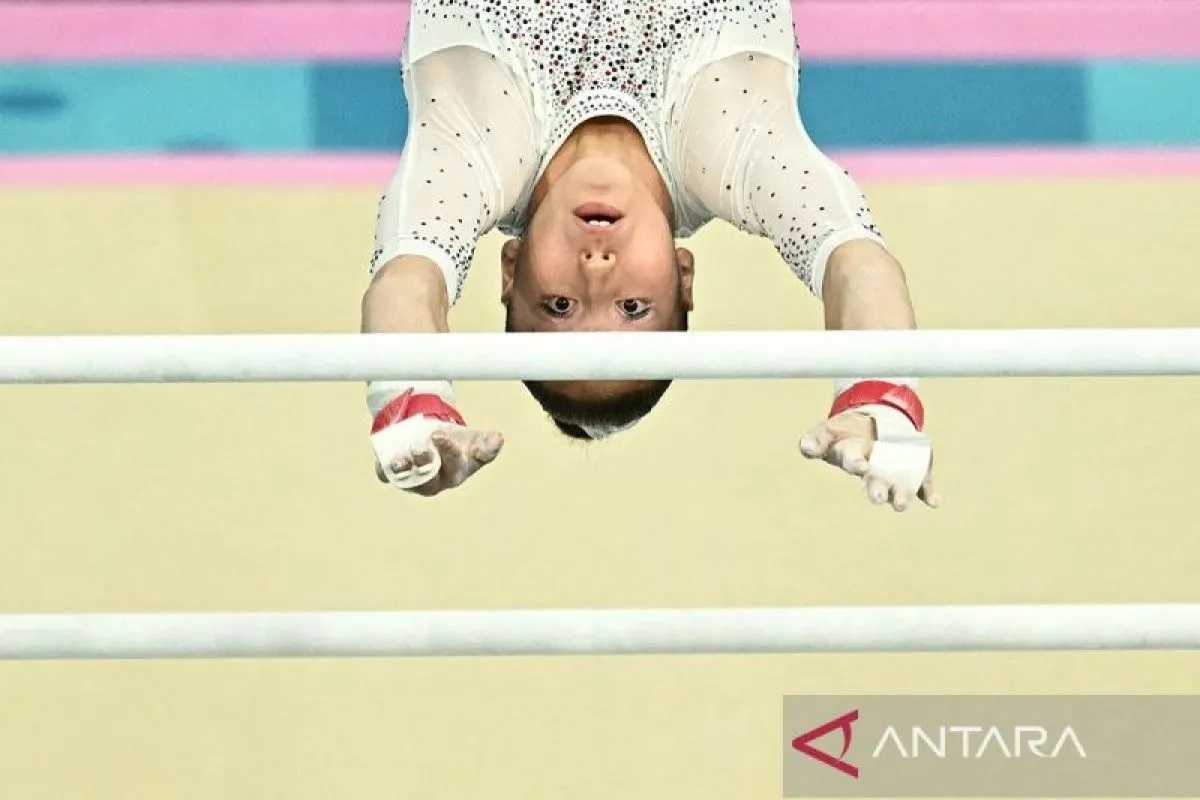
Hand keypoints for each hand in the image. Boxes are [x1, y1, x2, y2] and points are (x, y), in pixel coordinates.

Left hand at [374, 423, 503, 496]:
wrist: (427, 436)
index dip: (450, 453)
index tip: (443, 435)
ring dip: (406, 466)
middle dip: (429, 458)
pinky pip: (386, 475)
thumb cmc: (455, 443)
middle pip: (432, 477)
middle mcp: (435, 482)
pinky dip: (385, 468)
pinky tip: (389, 457)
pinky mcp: (391, 475)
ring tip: (404, 453)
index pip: (456, 466)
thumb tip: (498, 439)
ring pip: (408, 479)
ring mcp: (412, 480)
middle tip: (430, 436)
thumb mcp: (472, 439)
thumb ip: (486, 442)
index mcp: (457, 473)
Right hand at [799, 409, 939, 511]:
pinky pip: (924, 487)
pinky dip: (929, 495)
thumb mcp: (831, 429)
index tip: (860, 465)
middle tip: (878, 497)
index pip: (853, 462)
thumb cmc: (849, 430)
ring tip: (900, 504)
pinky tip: (934, 501)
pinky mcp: (917, 474)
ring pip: (898, 490)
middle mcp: (874, 473)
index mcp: (853, 458)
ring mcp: (896, 474)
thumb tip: (804, 446)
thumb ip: (817, 439)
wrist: (877, 422)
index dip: (856, 464)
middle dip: (877, 491)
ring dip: (900, 497)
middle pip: (875, 484)